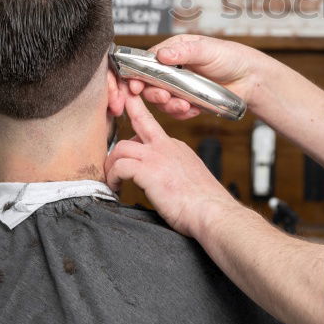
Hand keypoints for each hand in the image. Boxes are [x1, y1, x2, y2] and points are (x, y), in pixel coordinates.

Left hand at [105, 93, 238, 236]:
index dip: (139, 128)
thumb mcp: (191, 179)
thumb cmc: (205, 204)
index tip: (130, 127)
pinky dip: (113, 177)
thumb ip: (175, 173)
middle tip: (113, 113)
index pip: (153, 131)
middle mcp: (167, 146)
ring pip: (121, 147)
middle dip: (126, 113)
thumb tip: (163, 182)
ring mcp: (156, 157)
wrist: (212, 211)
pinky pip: (119, 166)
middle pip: (140, 121)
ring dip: (111, 163)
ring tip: (111, 179)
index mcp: (177, 148)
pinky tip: (115, 188)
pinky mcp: (147, 171)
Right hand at [128, 34, 270, 118]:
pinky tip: (193, 109)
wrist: (250, 78)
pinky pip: (176, 111)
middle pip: (150, 84)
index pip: (147, 62)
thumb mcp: (207, 49)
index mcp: (174, 51)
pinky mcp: (188, 102)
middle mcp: (173, 69)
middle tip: (164, 97)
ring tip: (184, 105)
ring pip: (162, 100)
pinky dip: (182, 113)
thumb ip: (185, 52)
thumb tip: (162, 55)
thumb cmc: (230, 57)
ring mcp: (180, 86)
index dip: (137, 74)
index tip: (135, 85)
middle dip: (154, 93)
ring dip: (169, 105)